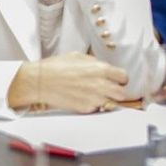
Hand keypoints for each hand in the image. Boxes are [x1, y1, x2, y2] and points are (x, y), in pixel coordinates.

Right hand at [9, 52, 130, 112]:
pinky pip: (96, 109)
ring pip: (111, 103)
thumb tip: (104, 68)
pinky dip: (93, 105)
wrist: (41, 81)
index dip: (120, 78)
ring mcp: (93, 99)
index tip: (116, 79)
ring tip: (95, 94)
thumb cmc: (56, 67)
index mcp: (100, 69)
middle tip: (109, 88)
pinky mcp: (85, 109)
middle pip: (121, 93)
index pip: (124, 77)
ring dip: (106, 99)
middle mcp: (100, 85)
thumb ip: (95, 63)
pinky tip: (83, 98)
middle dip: (116, 90)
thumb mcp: (79, 57)